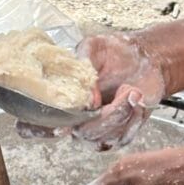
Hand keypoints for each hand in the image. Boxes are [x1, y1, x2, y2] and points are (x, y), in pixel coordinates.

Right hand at [16, 32, 166, 150]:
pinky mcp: (116, 136)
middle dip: (108, 114)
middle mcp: (73, 121)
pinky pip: (123, 137)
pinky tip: (137, 98)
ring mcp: (94, 133)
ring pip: (104, 138)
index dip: (45, 129)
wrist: (143, 58)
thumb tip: (87, 97)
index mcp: (59, 100)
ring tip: (133, 89)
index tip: (66, 122)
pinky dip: (134, 118)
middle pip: (82, 133)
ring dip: (123, 113)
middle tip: (126, 90)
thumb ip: (84, 64)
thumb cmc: (114, 51)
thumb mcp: (94, 47)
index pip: (40, 124)